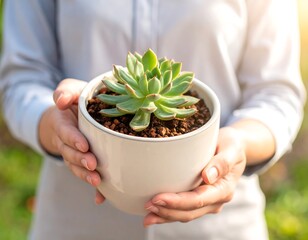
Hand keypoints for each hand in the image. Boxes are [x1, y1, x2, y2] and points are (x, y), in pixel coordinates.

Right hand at [39, 78, 104, 203]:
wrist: (73, 116)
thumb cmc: (74, 101)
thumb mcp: (70, 90)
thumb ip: (65, 92)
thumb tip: (62, 101)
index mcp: (63, 124)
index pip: (66, 133)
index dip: (73, 139)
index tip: (84, 145)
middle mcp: (67, 142)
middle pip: (71, 154)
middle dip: (81, 161)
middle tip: (93, 165)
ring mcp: (75, 154)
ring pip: (78, 167)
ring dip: (86, 175)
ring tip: (97, 181)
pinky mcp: (85, 161)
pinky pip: (88, 175)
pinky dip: (95, 188)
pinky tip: (101, 198)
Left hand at [143, 127, 245, 225]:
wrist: (234, 148)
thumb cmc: (231, 145)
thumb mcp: (231, 148)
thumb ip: (222, 162)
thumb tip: (207, 177)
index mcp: (224, 188)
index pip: (199, 199)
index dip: (178, 202)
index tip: (158, 198)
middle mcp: (216, 199)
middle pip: (190, 212)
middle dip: (167, 211)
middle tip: (147, 205)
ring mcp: (208, 202)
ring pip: (186, 215)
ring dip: (165, 216)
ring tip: (147, 215)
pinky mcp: (200, 200)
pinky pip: (184, 210)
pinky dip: (168, 213)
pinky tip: (154, 214)